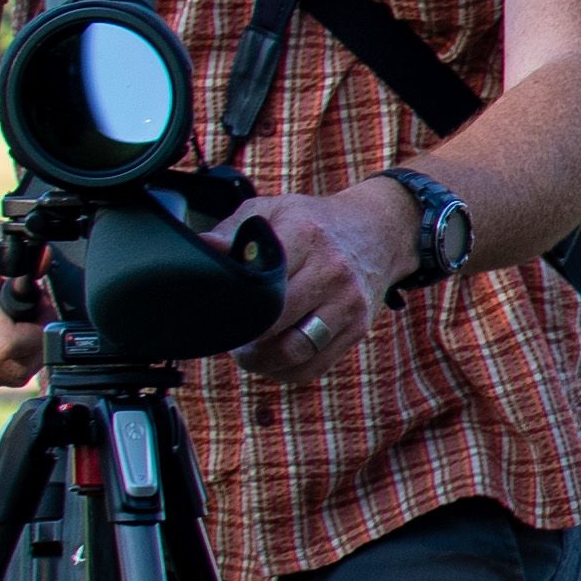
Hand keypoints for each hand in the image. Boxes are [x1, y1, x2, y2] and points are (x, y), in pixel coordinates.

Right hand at [0, 217, 44, 389]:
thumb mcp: (0, 239)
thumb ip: (28, 257)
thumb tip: (46, 260)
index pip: (5, 343)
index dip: (37, 336)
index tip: (45, 314)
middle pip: (7, 366)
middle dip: (35, 347)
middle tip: (38, 318)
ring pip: (2, 375)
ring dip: (22, 355)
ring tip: (21, 323)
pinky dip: (5, 360)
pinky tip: (3, 334)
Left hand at [232, 179, 419, 383]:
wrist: (379, 231)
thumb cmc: (314, 222)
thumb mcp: (273, 210)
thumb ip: (233, 230)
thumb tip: (202, 249)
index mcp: (305, 236)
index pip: (262, 285)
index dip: (234, 309)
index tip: (220, 313)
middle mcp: (332, 271)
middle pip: (274, 324)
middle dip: (243, 338)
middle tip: (230, 335)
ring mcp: (348, 303)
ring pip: (294, 352)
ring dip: (262, 360)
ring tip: (249, 349)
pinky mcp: (357, 327)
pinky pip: (314, 366)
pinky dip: (286, 370)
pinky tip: (274, 355)